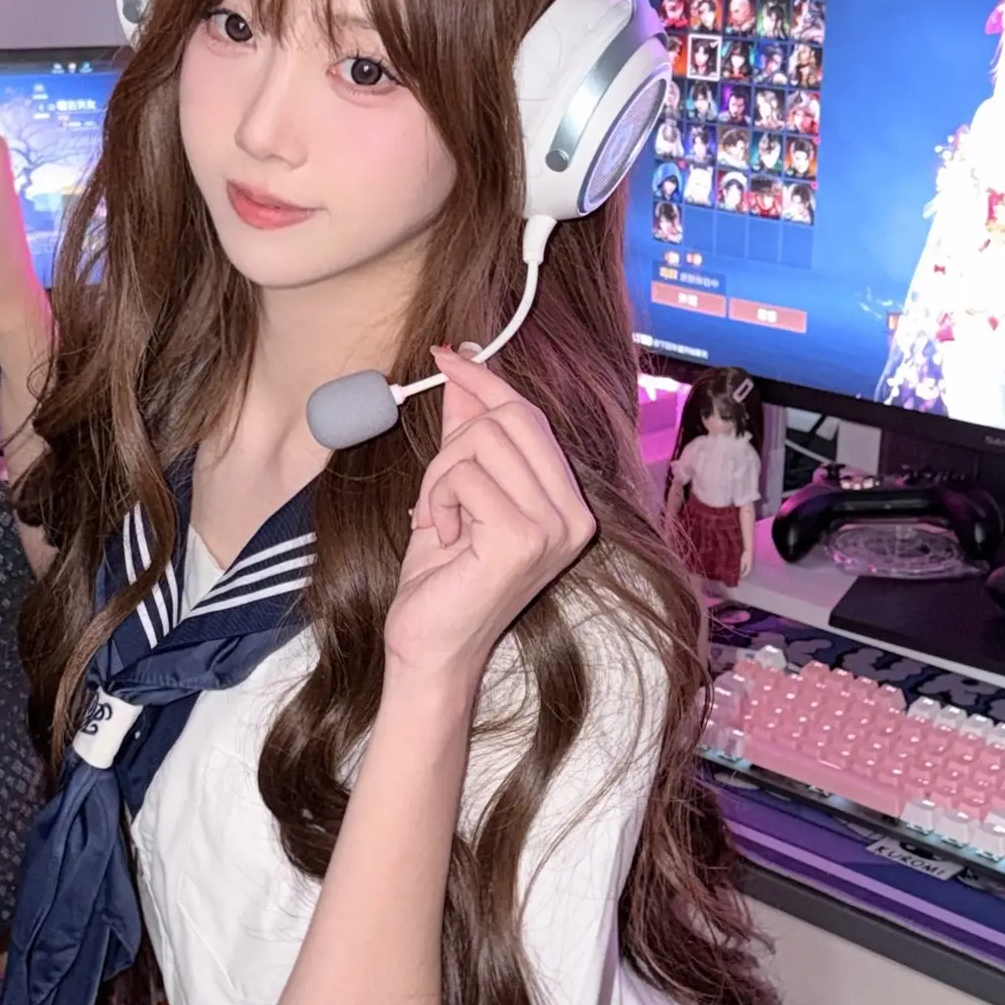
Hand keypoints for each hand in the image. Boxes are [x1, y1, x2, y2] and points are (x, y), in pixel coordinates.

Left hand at [384, 349, 596, 688]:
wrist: (430, 648)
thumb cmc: (442, 579)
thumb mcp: (452, 491)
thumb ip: (464, 434)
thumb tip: (460, 368)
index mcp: (567, 502)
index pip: (529, 416)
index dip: (485, 380)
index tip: (446, 356)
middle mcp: (574, 514)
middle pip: (510, 418)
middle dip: (455, 442)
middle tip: (436, 492)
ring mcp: (555, 527)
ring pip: (482, 441)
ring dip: (441, 477)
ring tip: (439, 521)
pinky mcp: (523, 538)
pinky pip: (466, 476)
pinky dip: (439, 500)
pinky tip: (445, 537)